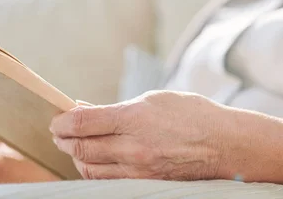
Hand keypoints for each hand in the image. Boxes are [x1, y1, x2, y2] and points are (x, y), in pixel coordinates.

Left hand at [50, 91, 282, 189]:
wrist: (226, 144)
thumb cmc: (193, 114)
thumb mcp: (156, 99)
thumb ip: (120, 107)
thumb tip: (88, 108)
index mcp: (135, 118)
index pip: (84, 123)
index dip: (63, 121)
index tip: (56, 119)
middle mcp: (133, 147)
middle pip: (82, 149)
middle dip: (64, 140)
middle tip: (59, 132)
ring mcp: (139, 170)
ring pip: (91, 169)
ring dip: (76, 158)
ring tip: (73, 147)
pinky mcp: (146, 183)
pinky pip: (109, 181)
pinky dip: (95, 171)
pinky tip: (94, 163)